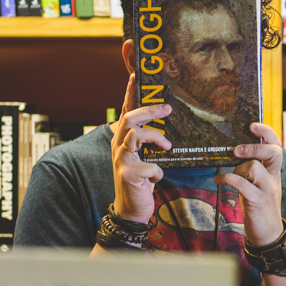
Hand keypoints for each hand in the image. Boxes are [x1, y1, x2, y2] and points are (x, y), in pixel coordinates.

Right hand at [111, 74, 172, 223]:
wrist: (131, 211)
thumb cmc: (140, 182)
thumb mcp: (144, 157)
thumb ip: (148, 142)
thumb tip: (165, 123)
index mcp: (122, 140)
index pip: (125, 111)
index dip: (128, 93)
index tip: (134, 75)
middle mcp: (118, 147)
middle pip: (129, 118)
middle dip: (149, 110)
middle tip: (167, 109)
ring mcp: (121, 160)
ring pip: (136, 135)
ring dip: (156, 139)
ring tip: (167, 147)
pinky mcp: (128, 174)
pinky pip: (150, 165)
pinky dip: (158, 172)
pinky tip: (155, 179)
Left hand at [215, 123, 283, 246]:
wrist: (269, 235)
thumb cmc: (260, 206)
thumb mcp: (260, 185)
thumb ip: (253, 169)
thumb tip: (234, 153)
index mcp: (274, 171)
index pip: (277, 145)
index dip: (266, 133)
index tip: (252, 125)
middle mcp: (274, 177)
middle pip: (273, 152)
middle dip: (254, 146)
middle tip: (237, 150)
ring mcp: (267, 189)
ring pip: (254, 167)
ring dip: (237, 168)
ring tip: (228, 174)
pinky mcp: (258, 201)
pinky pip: (242, 184)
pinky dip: (227, 179)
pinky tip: (219, 181)